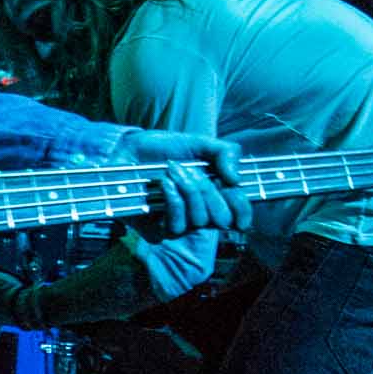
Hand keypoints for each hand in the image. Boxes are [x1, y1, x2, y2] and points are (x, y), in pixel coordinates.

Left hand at [125, 130, 249, 238]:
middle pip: (221, 217)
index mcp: (213, 194)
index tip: (235, 191)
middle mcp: (199, 212)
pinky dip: (174, 200)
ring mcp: (181, 223)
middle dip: (209, 191)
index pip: (237, 213)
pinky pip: (178, 225)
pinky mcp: (160, 230)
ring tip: (173, 171)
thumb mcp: (199, 143)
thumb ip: (225, 153)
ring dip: (189, 191)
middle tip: (191, 170)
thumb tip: (236, 179)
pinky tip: (164, 183)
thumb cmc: (164, 148)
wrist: (130, 150)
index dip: (243, 209)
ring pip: (201, 220)